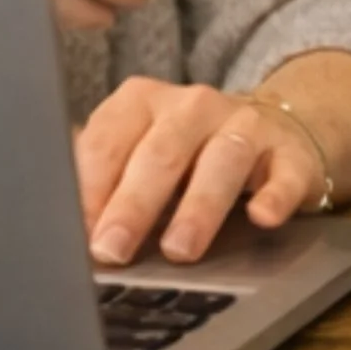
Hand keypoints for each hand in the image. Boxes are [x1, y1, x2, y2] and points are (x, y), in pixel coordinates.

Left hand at [77, 78, 327, 265]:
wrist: (271, 130)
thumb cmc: (187, 151)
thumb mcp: (140, 151)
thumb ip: (105, 175)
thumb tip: (62, 218)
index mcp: (144, 100)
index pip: (109, 138)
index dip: (91, 185)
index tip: (77, 229)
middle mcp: (193, 104)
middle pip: (160, 151)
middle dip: (133, 203)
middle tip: (112, 247)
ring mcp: (244, 125)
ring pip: (221, 159)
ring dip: (198, 206)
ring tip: (179, 249)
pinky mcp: (288, 154)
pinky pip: (283, 173)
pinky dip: (274, 196)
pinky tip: (261, 218)